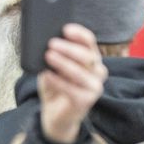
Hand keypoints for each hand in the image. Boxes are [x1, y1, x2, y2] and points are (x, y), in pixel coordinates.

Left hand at [37, 23, 107, 143]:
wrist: (55, 114)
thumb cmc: (55, 85)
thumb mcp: (52, 66)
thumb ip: (52, 54)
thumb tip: (46, 44)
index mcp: (91, 58)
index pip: (89, 41)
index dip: (79, 34)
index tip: (65, 29)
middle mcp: (98, 71)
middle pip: (87, 55)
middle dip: (69, 48)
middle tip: (51, 44)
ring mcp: (95, 87)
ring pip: (81, 72)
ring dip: (64, 63)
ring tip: (48, 56)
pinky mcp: (87, 101)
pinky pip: (73, 89)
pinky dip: (59, 81)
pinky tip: (48, 75)